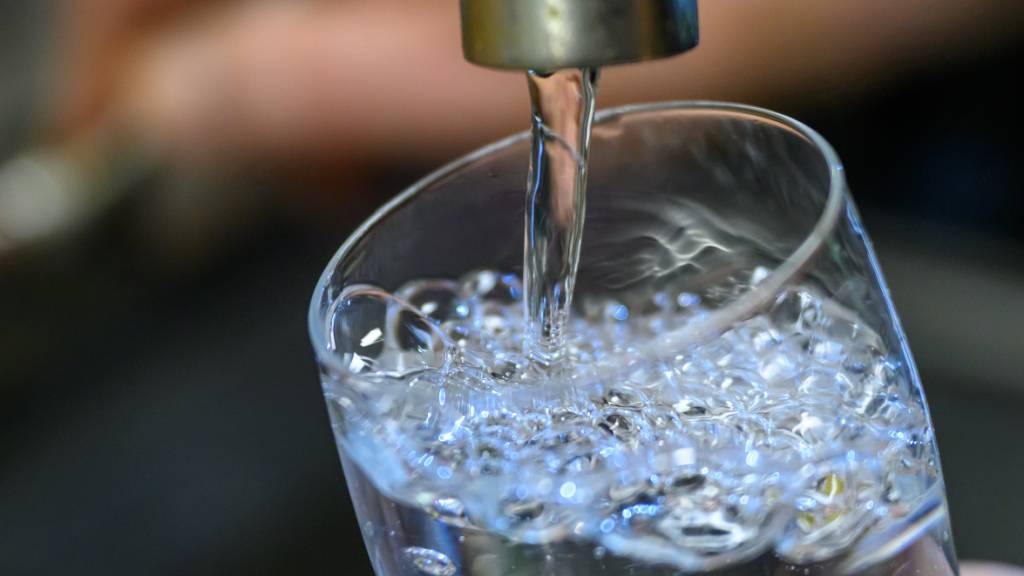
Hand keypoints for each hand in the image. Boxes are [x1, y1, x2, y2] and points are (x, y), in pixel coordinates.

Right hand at [51, 0, 1023, 171]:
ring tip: (366, 147)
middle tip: (283, 171)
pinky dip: (358, 47)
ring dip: (299, 73)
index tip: (111, 132)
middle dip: (224, 78)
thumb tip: (176, 112)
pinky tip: (407, 96)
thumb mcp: (505, 72)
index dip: (109, 47)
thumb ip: (324, 86)